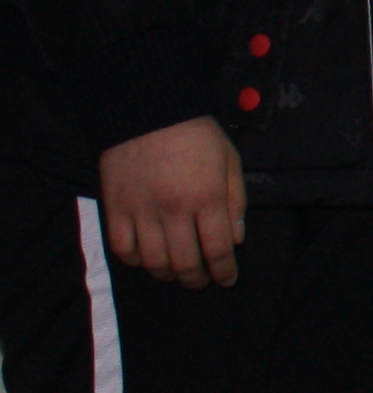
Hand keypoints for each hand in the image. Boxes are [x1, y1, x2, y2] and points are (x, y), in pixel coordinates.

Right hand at [100, 116, 246, 288]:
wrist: (149, 110)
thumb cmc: (197, 134)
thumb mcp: (230, 161)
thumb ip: (235, 202)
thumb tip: (237, 240)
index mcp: (207, 198)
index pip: (218, 249)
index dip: (225, 271)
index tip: (227, 280)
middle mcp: (173, 210)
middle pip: (185, 262)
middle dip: (197, 279)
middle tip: (202, 282)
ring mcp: (141, 210)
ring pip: (152, 261)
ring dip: (167, 274)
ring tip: (176, 273)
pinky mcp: (115, 207)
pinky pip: (122, 248)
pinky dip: (134, 260)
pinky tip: (146, 258)